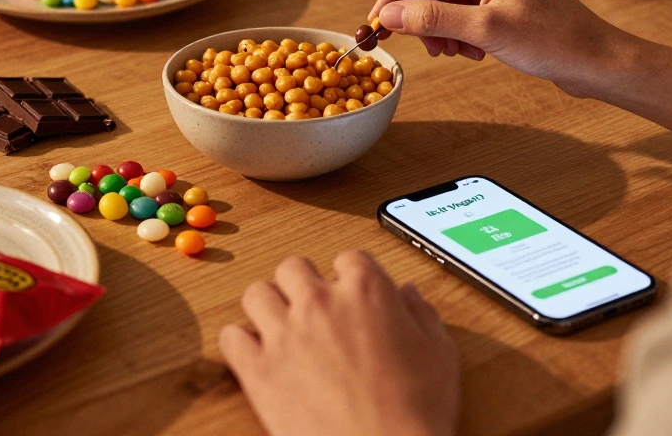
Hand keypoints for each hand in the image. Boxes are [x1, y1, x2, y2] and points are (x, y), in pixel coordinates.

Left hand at [219, 251, 458, 435]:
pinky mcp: (258, 370)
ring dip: (268, 306)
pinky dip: (240, 343)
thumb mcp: (440, 355)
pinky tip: (257, 355)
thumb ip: (422, 315)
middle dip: (302, 284)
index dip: (350, 276)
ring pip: (256, 294)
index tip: (351, 294)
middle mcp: (320, 303)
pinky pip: (231, 338)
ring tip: (281, 327)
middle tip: (313, 308)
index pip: (348, 258)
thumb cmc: (417, 412)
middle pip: (294, 268)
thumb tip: (409, 294)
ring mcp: (285, 334)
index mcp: (367, 291)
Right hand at [369, 0, 629, 95]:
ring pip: (448, 1)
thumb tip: (389, 15)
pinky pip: (465, 12)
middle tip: (418, 45)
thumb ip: (432, 19)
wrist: (596, 62)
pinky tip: (472, 53)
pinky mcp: (505, 2)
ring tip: (451, 53)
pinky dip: (459, 34)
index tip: (377, 20)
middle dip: (421, 16)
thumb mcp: (484, 30)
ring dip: (441, 28)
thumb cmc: (551, 40)